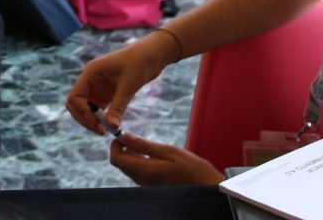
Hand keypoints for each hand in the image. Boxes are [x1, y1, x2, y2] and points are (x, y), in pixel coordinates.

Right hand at [66, 34, 176, 135]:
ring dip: (93, 120)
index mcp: (90, 72)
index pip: (75, 97)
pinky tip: (112, 126)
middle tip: (101, 131)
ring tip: (107, 131)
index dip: (83, 113)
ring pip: (87, 108)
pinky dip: (102, 118)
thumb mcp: (129, 85)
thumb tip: (112, 128)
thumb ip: (118, 107)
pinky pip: (99, 108)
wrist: (153, 54)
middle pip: (77, 104)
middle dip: (85, 119)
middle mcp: (91, 80)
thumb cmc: (140, 63)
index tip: (98, 124)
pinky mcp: (108, 93)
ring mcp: (98, 87)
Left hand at [108, 131, 223, 186]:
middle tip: (135, 138)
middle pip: (121, 164)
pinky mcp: (152, 188)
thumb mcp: (170, 151)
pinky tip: (152, 157)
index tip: (122, 134)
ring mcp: (147, 187)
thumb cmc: (192, 168)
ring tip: (147, 147)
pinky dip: (139, 163)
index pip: (117, 160)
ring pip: (129, 169)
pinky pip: (138, 174)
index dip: (115, 145)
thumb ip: (145, 146)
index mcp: (146, 172)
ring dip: (132, 156)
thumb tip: (125, 136)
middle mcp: (143, 182)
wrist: (207, 187)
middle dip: (123, 149)